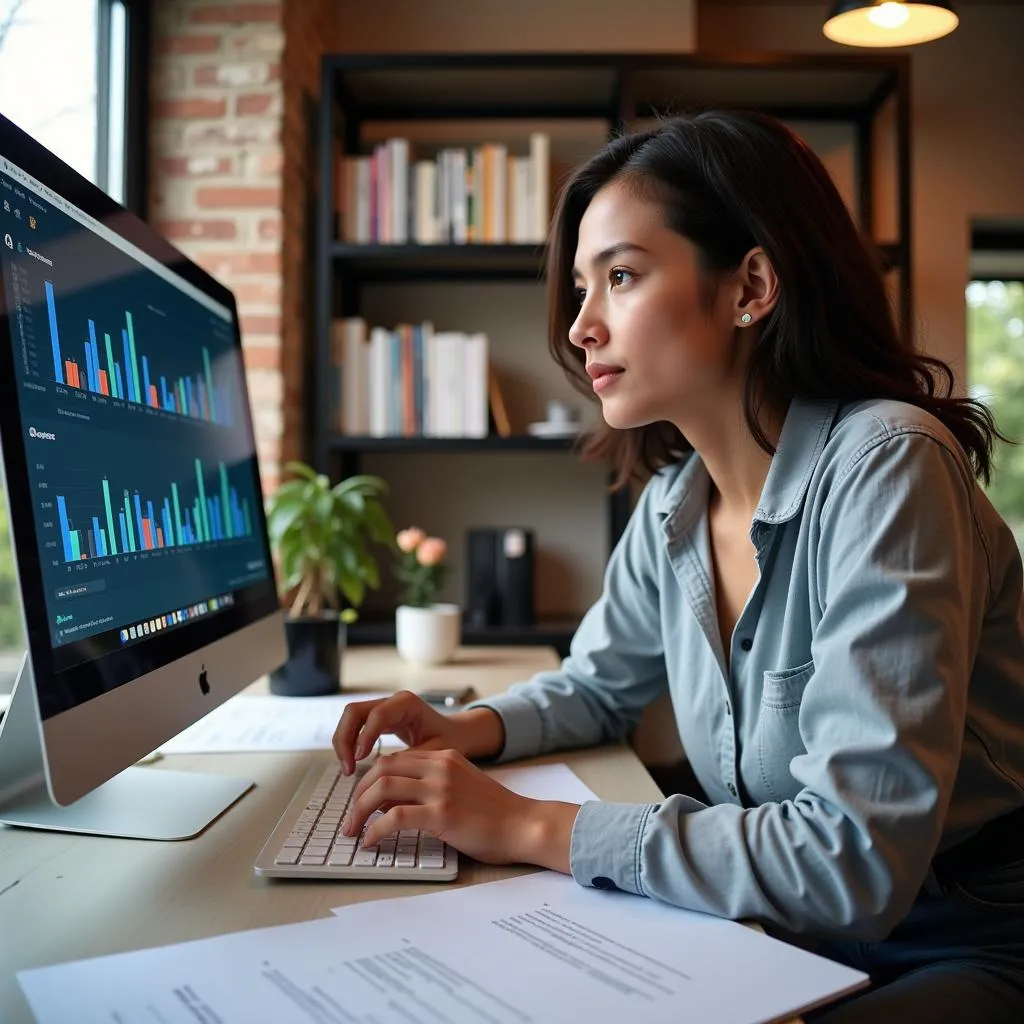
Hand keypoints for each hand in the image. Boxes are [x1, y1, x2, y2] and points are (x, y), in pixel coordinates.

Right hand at [332, 690, 503, 774]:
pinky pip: (354, 728)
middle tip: (348, 768)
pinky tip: (353, 765)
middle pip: (354, 711)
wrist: (455, 735)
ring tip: (348, 770)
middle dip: (345, 739)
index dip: (365, 735)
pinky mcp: (377, 720)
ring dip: (343, 743)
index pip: (377, 714)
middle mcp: (391, 701)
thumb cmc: (449, 741)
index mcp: (408, 703)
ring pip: (349, 718)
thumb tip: (382, 776)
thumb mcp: (434, 752)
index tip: (360, 759)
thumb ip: (410, 760)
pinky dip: (349, 745)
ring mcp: (382, 708)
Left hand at [341, 747, 578, 868]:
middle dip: (358, 794)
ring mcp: (440, 788)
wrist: (524, 824)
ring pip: (381, 788)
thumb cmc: (496, 813)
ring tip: (353, 831)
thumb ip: (433, 785)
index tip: (361, 801)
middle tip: (350, 818)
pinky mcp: (441, 813)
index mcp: (444, 757)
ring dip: (359, 811)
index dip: (371, 780)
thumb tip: (394, 802)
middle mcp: (439, 766)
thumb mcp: (462, 786)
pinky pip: (394, 817)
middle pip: (381, 769)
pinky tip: (371, 841)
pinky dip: (375, 829)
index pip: (394, 759)